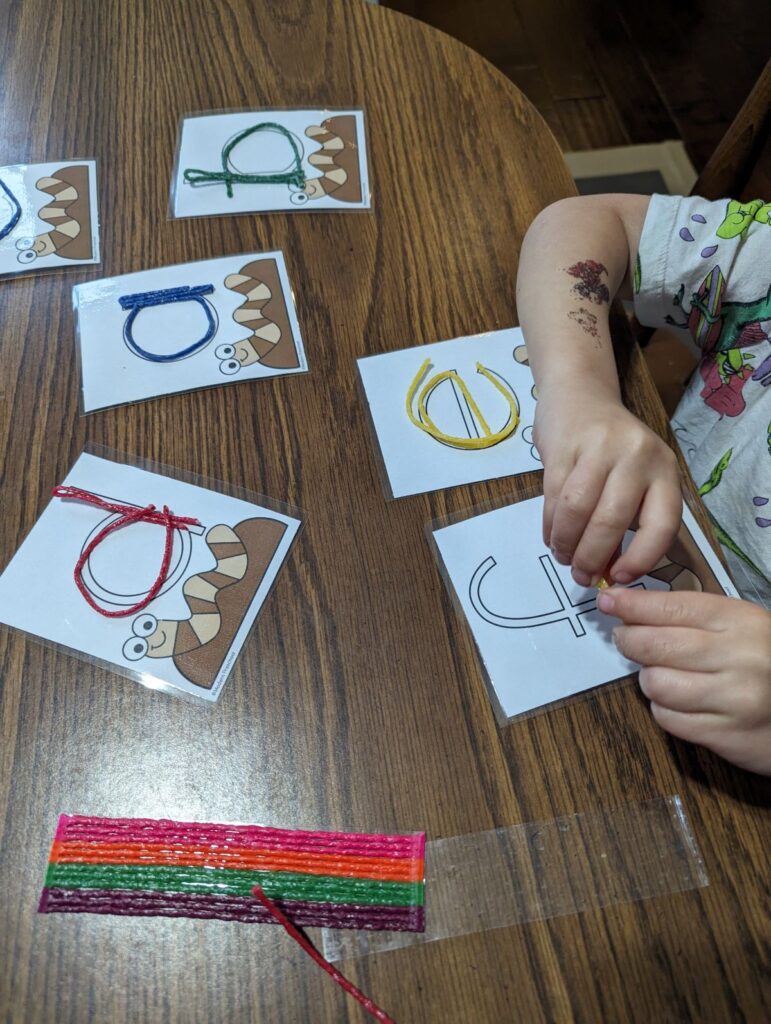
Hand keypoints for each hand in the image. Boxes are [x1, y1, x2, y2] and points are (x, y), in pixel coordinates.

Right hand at [533, 392, 681, 585]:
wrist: (579, 395)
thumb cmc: (612, 450)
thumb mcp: (634, 480)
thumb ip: (629, 523)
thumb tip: (610, 574)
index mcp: (665, 470)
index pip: (662, 524)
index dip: (641, 559)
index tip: (620, 578)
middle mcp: (637, 456)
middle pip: (611, 520)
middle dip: (592, 557)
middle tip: (581, 576)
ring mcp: (600, 448)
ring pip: (578, 510)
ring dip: (566, 544)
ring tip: (563, 558)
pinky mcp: (565, 446)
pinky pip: (553, 496)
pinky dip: (550, 526)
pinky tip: (551, 538)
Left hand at [599, 587, 770, 774]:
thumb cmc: (768, 663)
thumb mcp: (742, 627)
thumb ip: (693, 618)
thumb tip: (631, 609)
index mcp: (740, 621)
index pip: (670, 607)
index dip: (631, 604)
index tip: (608, 600)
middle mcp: (737, 656)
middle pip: (653, 644)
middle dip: (630, 641)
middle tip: (627, 640)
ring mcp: (732, 697)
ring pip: (655, 683)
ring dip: (650, 680)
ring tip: (665, 676)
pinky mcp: (726, 734)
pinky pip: (668, 718)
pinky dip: (664, 710)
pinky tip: (681, 703)